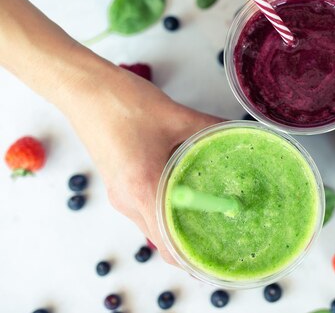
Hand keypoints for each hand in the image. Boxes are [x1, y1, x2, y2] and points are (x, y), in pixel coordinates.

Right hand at [65, 68, 221, 262]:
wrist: (84, 89)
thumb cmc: (123, 103)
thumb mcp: (178, 116)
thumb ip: (212, 129)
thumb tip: (239, 136)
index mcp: (142, 189)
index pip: (167, 244)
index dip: (192, 256)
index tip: (218, 253)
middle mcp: (127, 200)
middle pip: (162, 238)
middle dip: (192, 238)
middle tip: (225, 228)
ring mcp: (119, 194)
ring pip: (154, 222)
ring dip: (178, 220)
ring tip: (211, 208)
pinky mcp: (118, 183)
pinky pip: (145, 206)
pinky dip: (165, 206)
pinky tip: (186, 188)